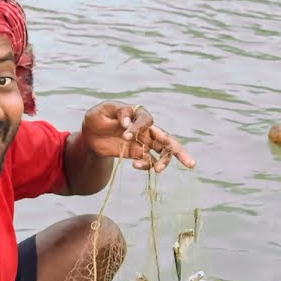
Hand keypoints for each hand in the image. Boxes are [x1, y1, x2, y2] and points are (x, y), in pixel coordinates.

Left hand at [80, 101, 194, 171]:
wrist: (90, 135)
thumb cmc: (97, 118)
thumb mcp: (102, 110)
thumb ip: (117, 112)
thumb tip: (127, 122)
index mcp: (137, 114)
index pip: (147, 120)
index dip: (138, 127)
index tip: (125, 136)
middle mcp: (145, 129)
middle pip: (167, 139)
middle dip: (180, 151)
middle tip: (190, 164)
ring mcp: (143, 143)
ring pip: (162, 153)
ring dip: (163, 162)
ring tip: (157, 170)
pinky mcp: (138, 154)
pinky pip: (148, 161)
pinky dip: (146, 165)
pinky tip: (136, 165)